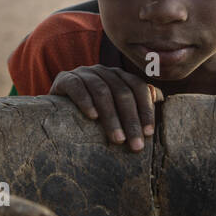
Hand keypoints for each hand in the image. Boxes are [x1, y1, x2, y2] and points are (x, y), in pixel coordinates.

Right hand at [49, 65, 163, 151]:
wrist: (55, 108)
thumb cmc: (90, 110)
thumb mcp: (113, 107)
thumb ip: (135, 100)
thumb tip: (160, 97)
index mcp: (118, 75)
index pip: (138, 87)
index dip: (145, 109)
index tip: (149, 133)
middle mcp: (103, 70)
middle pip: (122, 92)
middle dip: (131, 120)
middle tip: (135, 145)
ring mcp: (83, 73)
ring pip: (102, 91)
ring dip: (111, 117)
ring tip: (117, 139)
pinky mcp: (64, 79)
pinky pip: (77, 87)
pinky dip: (86, 101)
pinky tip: (92, 117)